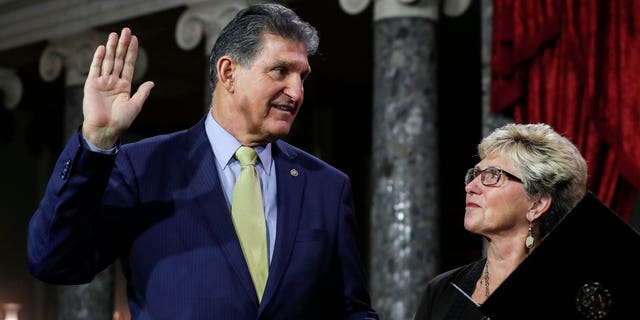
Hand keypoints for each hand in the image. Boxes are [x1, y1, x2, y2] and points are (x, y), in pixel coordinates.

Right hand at [82, 27, 153, 148]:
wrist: (105, 129)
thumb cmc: (121, 120)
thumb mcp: (135, 105)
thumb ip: (142, 92)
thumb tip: (152, 83)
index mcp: (124, 86)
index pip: (128, 65)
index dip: (131, 52)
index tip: (135, 39)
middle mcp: (113, 82)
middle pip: (118, 59)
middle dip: (122, 45)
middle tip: (125, 31)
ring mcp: (102, 82)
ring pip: (107, 61)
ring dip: (110, 48)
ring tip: (114, 34)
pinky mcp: (91, 85)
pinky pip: (95, 69)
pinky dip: (98, 58)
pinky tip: (102, 48)